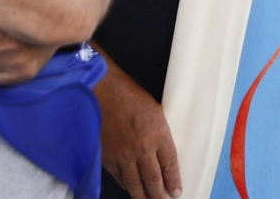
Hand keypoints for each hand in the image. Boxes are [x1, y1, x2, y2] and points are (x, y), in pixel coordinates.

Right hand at [98, 60, 182, 198]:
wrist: (102, 91)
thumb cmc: (129, 96)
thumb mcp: (155, 111)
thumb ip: (160, 133)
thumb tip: (162, 152)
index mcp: (159, 134)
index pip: (170, 165)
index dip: (174, 181)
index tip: (176, 191)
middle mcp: (142, 148)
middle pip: (154, 180)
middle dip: (159, 195)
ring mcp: (123, 155)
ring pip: (135, 184)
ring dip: (142, 195)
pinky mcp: (108, 157)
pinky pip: (119, 177)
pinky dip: (126, 184)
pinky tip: (130, 187)